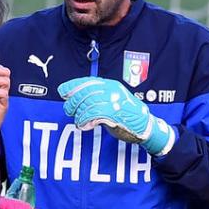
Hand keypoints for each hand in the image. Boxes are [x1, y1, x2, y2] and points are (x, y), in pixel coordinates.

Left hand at [57, 76, 174, 155]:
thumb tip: (75, 97)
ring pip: (87, 104)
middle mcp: (112, 91)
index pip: (88, 82)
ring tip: (78, 120)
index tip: (62, 91)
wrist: (146, 126)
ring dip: (79, 114)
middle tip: (68, 110)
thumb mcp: (113, 100)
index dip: (73, 85)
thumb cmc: (127, 114)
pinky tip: (84, 125)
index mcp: (111, 85)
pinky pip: (92, 115)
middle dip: (73, 101)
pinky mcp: (114, 114)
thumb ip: (97, 97)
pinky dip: (85, 121)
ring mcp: (113, 102)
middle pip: (85, 93)